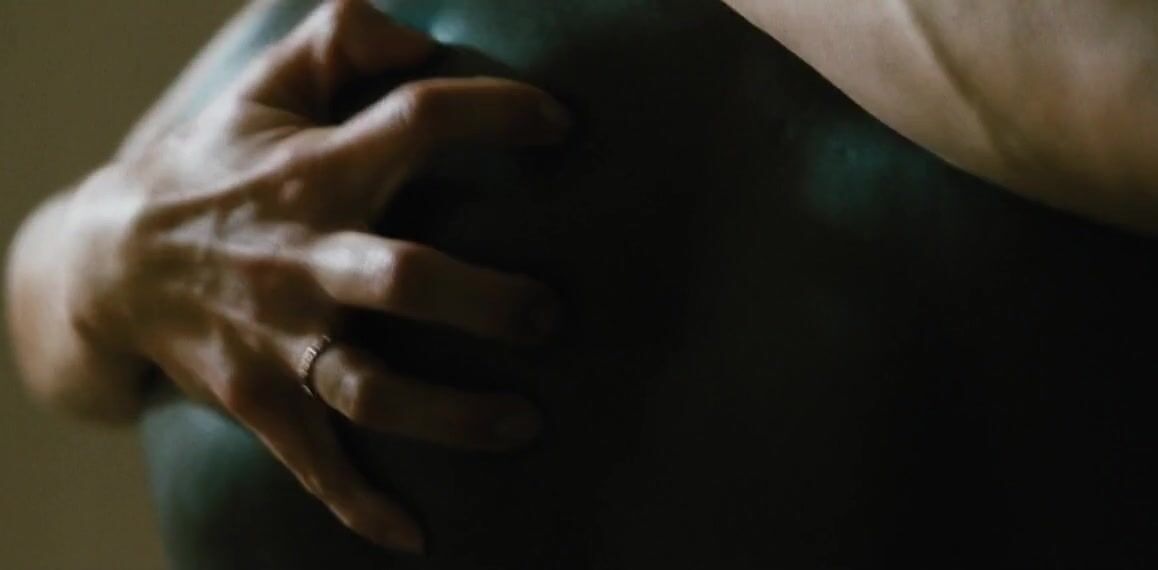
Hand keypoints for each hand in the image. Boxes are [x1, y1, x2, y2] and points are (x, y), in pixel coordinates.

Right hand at [67, 0, 569, 551]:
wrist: (106, 262)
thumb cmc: (210, 167)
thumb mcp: (262, 87)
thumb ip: (340, 37)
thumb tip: (423, 36)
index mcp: (313, 173)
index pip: (419, 124)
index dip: (496, 113)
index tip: (560, 124)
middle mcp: (303, 259)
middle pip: (405, 280)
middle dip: (486, 301)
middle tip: (551, 316)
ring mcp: (280, 339)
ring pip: (372, 389)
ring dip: (453, 417)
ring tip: (527, 424)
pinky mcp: (260, 399)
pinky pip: (313, 463)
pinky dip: (361, 506)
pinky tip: (417, 537)